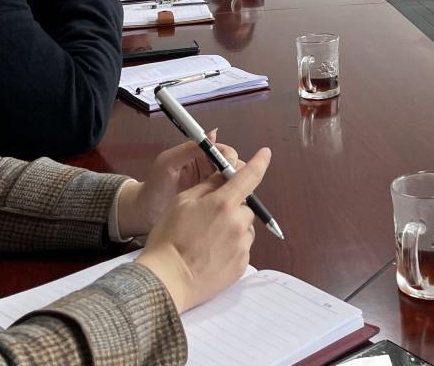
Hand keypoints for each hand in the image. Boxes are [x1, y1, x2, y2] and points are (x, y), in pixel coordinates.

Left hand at [116, 134, 241, 237]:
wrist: (144, 213)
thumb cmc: (153, 186)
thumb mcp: (167, 163)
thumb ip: (188, 149)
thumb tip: (212, 134)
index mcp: (198, 154)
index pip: (222, 151)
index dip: (229, 157)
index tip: (230, 167)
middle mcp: (207, 167)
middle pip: (232, 165)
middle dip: (237, 171)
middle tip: (235, 184)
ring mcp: (209, 184)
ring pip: (231, 181)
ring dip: (235, 185)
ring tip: (234, 195)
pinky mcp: (209, 200)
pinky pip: (225, 196)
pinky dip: (230, 197)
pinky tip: (229, 204)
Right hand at [136, 147, 270, 312]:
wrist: (167, 279)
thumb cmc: (169, 238)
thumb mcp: (182, 202)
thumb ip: (207, 185)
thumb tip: (223, 175)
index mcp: (223, 203)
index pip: (250, 176)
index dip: (260, 162)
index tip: (265, 154)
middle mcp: (238, 222)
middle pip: (245, 206)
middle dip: (232, 206)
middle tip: (209, 218)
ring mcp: (242, 245)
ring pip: (244, 228)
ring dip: (233, 227)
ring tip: (208, 240)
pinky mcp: (241, 264)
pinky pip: (242, 247)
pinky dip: (231, 246)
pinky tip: (211, 254)